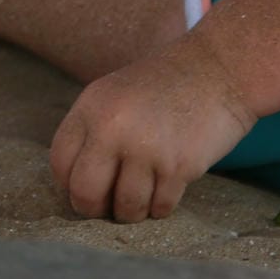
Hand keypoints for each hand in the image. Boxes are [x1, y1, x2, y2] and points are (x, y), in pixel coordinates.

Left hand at [49, 38, 255, 221]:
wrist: (219, 67)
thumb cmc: (167, 84)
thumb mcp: (116, 94)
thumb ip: (93, 131)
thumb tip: (75, 184)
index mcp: (91, 107)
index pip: (60, 163)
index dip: (69, 184)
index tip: (86, 189)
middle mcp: (112, 128)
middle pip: (85, 193)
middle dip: (95, 208)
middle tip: (110, 205)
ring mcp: (145, 149)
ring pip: (125, 208)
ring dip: (134, 210)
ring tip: (144, 194)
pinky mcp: (178, 166)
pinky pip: (159, 208)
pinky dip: (162, 206)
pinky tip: (168, 187)